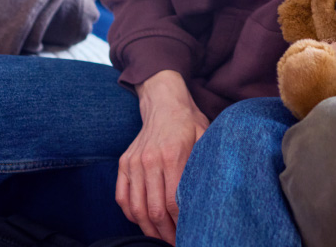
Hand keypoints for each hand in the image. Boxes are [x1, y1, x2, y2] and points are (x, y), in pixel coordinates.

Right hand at [115, 70, 208, 243]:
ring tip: (162, 237)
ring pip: (136, 208)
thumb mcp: (205, 135)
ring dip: (148, 229)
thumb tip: (214, 191)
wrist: (164, 102)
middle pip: (153, 210)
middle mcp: (149, 160)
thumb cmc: (189, 121)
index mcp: (172, 154)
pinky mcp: (123, 163)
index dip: (179, 224)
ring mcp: (133, 162)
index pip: (172, 202)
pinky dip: (131, 214)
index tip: (188, 234)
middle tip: (176, 242)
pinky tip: (143, 222)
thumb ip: (205, 161)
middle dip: (165, 233)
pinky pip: (122, 197)